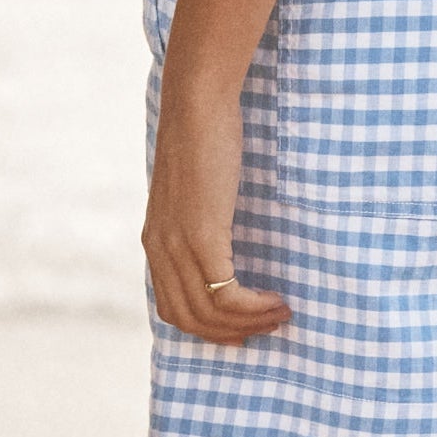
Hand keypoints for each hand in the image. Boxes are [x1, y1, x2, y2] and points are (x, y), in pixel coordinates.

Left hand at [143, 73, 291, 345]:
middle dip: (229, 333)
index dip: (205, 329)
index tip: (240, 330)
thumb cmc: (204, 134)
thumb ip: (196, 213)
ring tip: (281, 314)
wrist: (197, 103)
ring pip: (208, 313)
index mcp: (155, 239)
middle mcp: (160, 249)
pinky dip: (252, 306)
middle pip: (188, 320)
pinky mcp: (202, 236)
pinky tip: (275, 299)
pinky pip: (225, 293)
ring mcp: (179, 245)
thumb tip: (221, 231)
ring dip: (248, 322)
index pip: (171, 309)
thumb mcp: (193, 185)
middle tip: (267, 328)